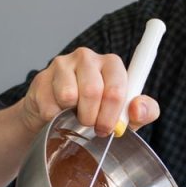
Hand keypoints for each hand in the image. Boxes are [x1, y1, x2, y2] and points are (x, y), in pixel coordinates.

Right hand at [20, 47, 159, 136]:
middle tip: (91, 127)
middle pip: (92, 91)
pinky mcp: (42, 78)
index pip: (116, 89)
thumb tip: (138, 108)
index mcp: (111, 64)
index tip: (108, 128)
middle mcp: (87, 57)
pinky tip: (57, 114)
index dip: (112, 115)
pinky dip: (54, 119)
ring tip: (74, 116)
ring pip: (68, 96)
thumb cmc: (96, 112)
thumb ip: (143, 112)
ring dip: (72, 116)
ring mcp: (62, 64)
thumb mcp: (125, 115)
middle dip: (92, 118)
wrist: (59, 116)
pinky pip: (49, 106)